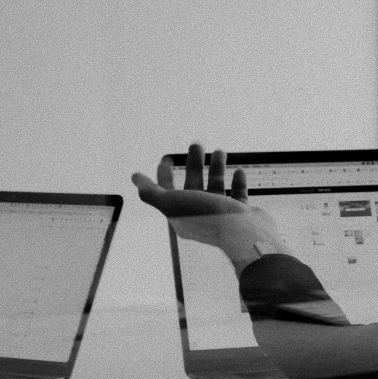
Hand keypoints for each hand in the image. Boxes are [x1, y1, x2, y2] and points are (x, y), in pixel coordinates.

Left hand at [132, 144, 287, 274]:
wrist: (242, 233)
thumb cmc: (206, 216)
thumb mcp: (171, 203)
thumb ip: (151, 192)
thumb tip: (135, 178)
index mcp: (181, 215)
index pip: (167, 193)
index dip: (164, 175)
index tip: (166, 157)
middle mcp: (200, 216)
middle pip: (192, 185)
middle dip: (193, 164)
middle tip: (197, 144)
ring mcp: (222, 217)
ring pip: (216, 188)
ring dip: (216, 169)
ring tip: (220, 151)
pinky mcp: (241, 216)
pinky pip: (238, 197)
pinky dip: (237, 183)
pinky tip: (238, 172)